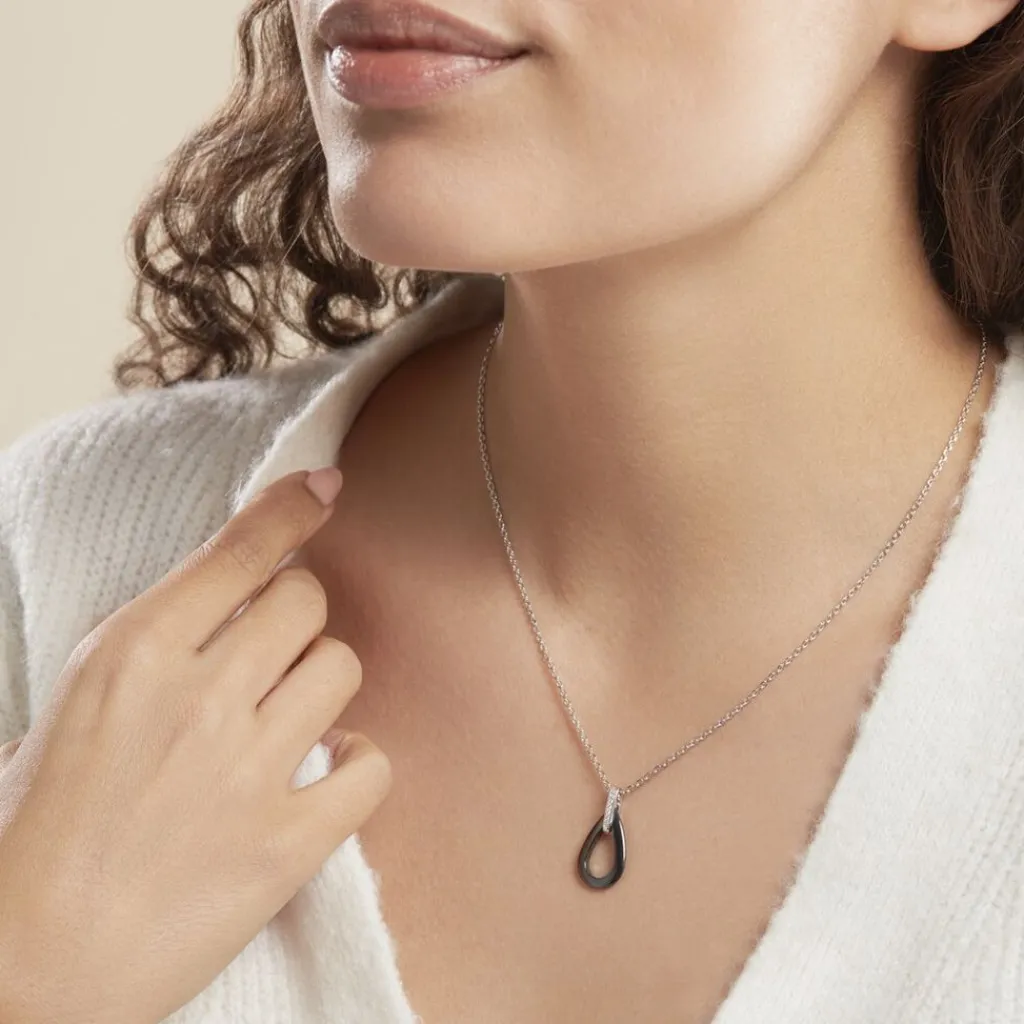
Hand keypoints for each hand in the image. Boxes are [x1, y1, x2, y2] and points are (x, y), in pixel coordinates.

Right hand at [0, 468, 391, 1023]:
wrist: (26, 973)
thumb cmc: (31, 838)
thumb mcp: (70, 711)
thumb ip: (147, 654)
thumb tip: (211, 612)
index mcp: (133, 655)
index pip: (239, 553)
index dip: (290, 511)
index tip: (326, 488)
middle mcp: (198, 699)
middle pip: (306, 601)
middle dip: (297, 618)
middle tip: (271, 658)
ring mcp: (247, 771)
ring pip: (343, 667)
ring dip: (323, 685)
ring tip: (289, 721)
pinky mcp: (286, 843)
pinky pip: (373, 765)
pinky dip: (357, 765)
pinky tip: (324, 775)